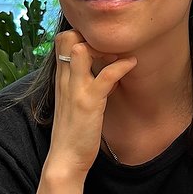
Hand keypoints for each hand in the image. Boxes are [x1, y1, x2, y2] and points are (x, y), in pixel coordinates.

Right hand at [45, 30, 136, 177]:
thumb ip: (83, 80)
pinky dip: (121, 66)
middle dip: (90, 35)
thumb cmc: (73, 129)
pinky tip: (131, 65)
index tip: (99, 45)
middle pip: (68, 37)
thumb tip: (105, 65)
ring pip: (82, 50)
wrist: (65, 159)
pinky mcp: (89, 102)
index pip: (62, 39)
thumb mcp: (74, 98)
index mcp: (61, 78)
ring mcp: (76, 89)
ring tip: (119, 56)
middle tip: (109, 48)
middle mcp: (65, 79)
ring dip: (105, 47)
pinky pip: (106, 75)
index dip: (81, 34)